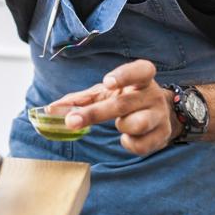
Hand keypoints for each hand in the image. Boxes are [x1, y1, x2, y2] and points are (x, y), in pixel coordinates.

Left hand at [48, 59, 178, 154]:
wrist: (159, 115)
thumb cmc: (125, 98)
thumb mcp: (105, 94)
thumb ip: (80, 100)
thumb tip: (51, 109)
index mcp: (141, 78)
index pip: (140, 70)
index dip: (124, 75)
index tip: (107, 81)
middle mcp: (153, 94)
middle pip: (124, 103)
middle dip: (96, 114)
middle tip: (71, 122)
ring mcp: (160, 115)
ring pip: (137, 124)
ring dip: (121, 126)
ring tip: (120, 123)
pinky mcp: (162, 135)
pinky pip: (141, 145)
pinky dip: (129, 143)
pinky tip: (128, 137)